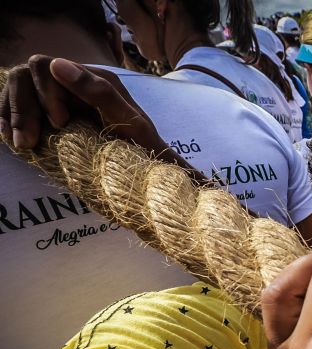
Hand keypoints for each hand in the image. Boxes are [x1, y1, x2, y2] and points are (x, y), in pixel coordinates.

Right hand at [1, 55, 163, 152]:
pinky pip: (17, 107)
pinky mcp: (50, 117)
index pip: (45, 67)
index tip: (59, 124)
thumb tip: (56, 63)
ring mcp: (59, 99)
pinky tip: (10, 137)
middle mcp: (72, 82)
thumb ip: (99, 92)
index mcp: (91, 78)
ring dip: (13, 114)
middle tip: (30, 141)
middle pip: (25, 76)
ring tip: (22, 145)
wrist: (148, 172)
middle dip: (23, 107)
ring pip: (17, 88)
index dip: (45, 94)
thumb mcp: (130, 122)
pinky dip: (8, 119)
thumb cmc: (145, 147)